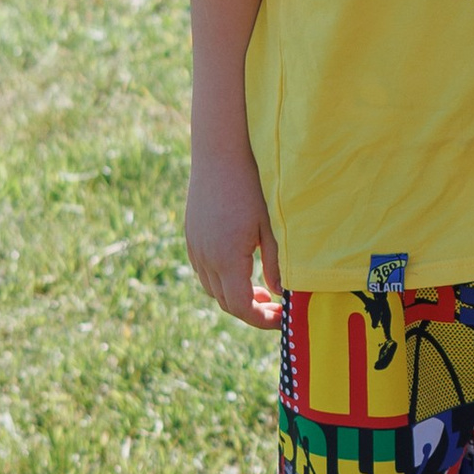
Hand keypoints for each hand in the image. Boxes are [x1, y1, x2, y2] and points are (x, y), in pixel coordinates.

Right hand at [186, 142, 281, 324]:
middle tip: (276, 307)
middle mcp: (205, 258)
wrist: (221, 153)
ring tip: (261, 290)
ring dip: (235, 296)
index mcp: (227, 259)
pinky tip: (241, 268)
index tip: (281, 318)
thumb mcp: (272, 227)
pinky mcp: (191, 236)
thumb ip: (278, 264)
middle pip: (225, 302)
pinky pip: (204, 270)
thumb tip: (282, 293)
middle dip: (251, 311)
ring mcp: (194, 247)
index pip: (240, 307)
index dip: (261, 319)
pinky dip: (222, 279)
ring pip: (212, 288)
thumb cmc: (253, 186)